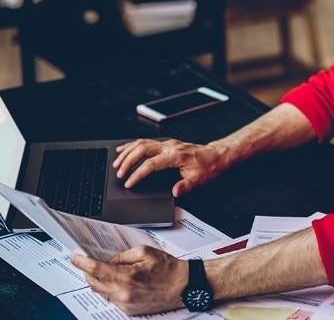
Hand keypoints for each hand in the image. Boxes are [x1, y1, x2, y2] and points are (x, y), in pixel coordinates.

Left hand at [71, 246, 186, 315]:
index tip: (75, 257)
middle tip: (86, 262)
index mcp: (127, 276)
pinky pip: (112, 299)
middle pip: (94, 283)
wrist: (183, 287)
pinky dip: (110, 289)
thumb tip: (109, 260)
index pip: (97, 269)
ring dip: (99, 281)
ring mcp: (126, 304)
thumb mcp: (145, 252)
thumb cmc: (168, 269)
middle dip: (87, 272)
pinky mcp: (129, 311)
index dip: (82, 263)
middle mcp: (124, 293)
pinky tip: (117, 281)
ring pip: (102, 292)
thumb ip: (123, 256)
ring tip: (104, 270)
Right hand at [113, 138, 227, 196]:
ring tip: (117, 162)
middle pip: (142, 149)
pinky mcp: (167, 143)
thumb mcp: (200, 179)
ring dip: (128, 152)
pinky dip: (133, 145)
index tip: (129, 183)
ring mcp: (167, 143)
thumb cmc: (208, 166)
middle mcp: (170, 147)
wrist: (216, 155)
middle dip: (128, 161)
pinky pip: (146, 142)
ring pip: (142, 143)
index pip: (151, 164)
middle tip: (119, 173)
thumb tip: (174, 192)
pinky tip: (124, 149)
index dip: (138, 174)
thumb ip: (185, 186)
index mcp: (176, 156)